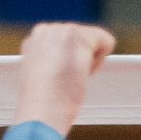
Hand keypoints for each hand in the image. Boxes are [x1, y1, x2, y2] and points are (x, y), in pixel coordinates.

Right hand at [16, 21, 112, 135]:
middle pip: (82, 38)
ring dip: (88, 60)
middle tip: (65, 79)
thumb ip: (51, 61)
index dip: (68, 62)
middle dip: (79, 58)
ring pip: (94, 40)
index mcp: (34, 40)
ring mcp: (61, 30)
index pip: (67, 43)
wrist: (42, 109)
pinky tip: (81, 72)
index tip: (59, 78)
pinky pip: (106, 41)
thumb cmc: (42, 102)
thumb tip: (66, 62)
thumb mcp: (41, 75)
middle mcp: (46, 30)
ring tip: (70, 77)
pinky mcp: (76, 34)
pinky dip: (100, 60)